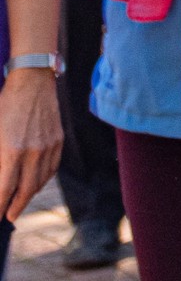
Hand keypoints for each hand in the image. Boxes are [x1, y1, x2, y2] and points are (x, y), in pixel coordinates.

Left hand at [0, 63, 61, 220]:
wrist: (32, 81)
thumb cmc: (5, 105)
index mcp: (12, 151)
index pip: (4, 190)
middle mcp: (33, 152)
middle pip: (25, 191)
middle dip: (15, 207)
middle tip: (8, 216)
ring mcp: (49, 146)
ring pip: (40, 181)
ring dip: (29, 195)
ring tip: (20, 203)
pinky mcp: (58, 140)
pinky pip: (52, 167)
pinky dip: (43, 179)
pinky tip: (35, 183)